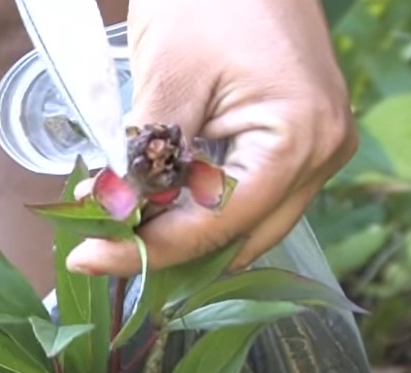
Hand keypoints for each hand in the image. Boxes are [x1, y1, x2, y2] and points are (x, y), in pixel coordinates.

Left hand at [65, 0, 357, 276]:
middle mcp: (323, 155)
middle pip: (239, 238)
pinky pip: (254, 194)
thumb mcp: (169, 76)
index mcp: (299, 138)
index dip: (147, 249)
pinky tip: (162, 198)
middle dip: (169, 250)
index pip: (216, 225)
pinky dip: (206, 204)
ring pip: (247, 223)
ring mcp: (320, 149)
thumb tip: (112, 216)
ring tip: (124, 223)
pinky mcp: (304, 140)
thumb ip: (147, 156)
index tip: (87, 257)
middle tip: (101, 246)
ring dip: (187, 231)